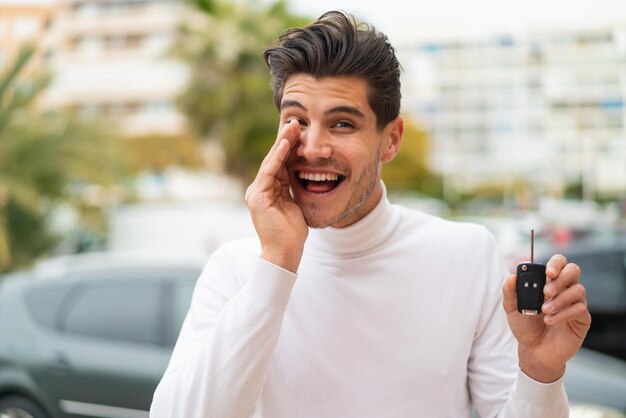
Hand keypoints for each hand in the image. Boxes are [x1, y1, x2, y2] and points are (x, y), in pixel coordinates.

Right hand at [245, 120, 307, 272]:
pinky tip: (286, 143)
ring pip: (271, 162)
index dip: (289, 147)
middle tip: (294, 121)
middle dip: (285, 140)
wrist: (285, 253)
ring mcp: (256, 193)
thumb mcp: (295, 204)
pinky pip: (270, 171)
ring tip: (292, 126)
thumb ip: (293, 188)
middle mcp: (259, 189)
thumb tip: (302, 173)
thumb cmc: (292, 233)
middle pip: (274, 159)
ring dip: (282, 143)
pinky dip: (278, 157)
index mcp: (268, 191)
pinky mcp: (258, 197)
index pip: (280, 164)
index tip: (299, 131)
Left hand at [502, 255, 590, 382]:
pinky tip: (550, 320)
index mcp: (548, 282)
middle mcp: (564, 289)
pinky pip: (580, 309)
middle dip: (561, 278)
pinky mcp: (582, 319)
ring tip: (544, 310)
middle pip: (574, 270)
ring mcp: (575, 303)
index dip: (556, 263)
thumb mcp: (511, 309)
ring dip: (560, 299)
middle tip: (546, 291)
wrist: (533, 351)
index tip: (547, 272)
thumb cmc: (525, 327)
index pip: (559, 263)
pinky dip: (564, 313)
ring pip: (578, 290)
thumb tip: (511, 276)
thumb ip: (510, 292)